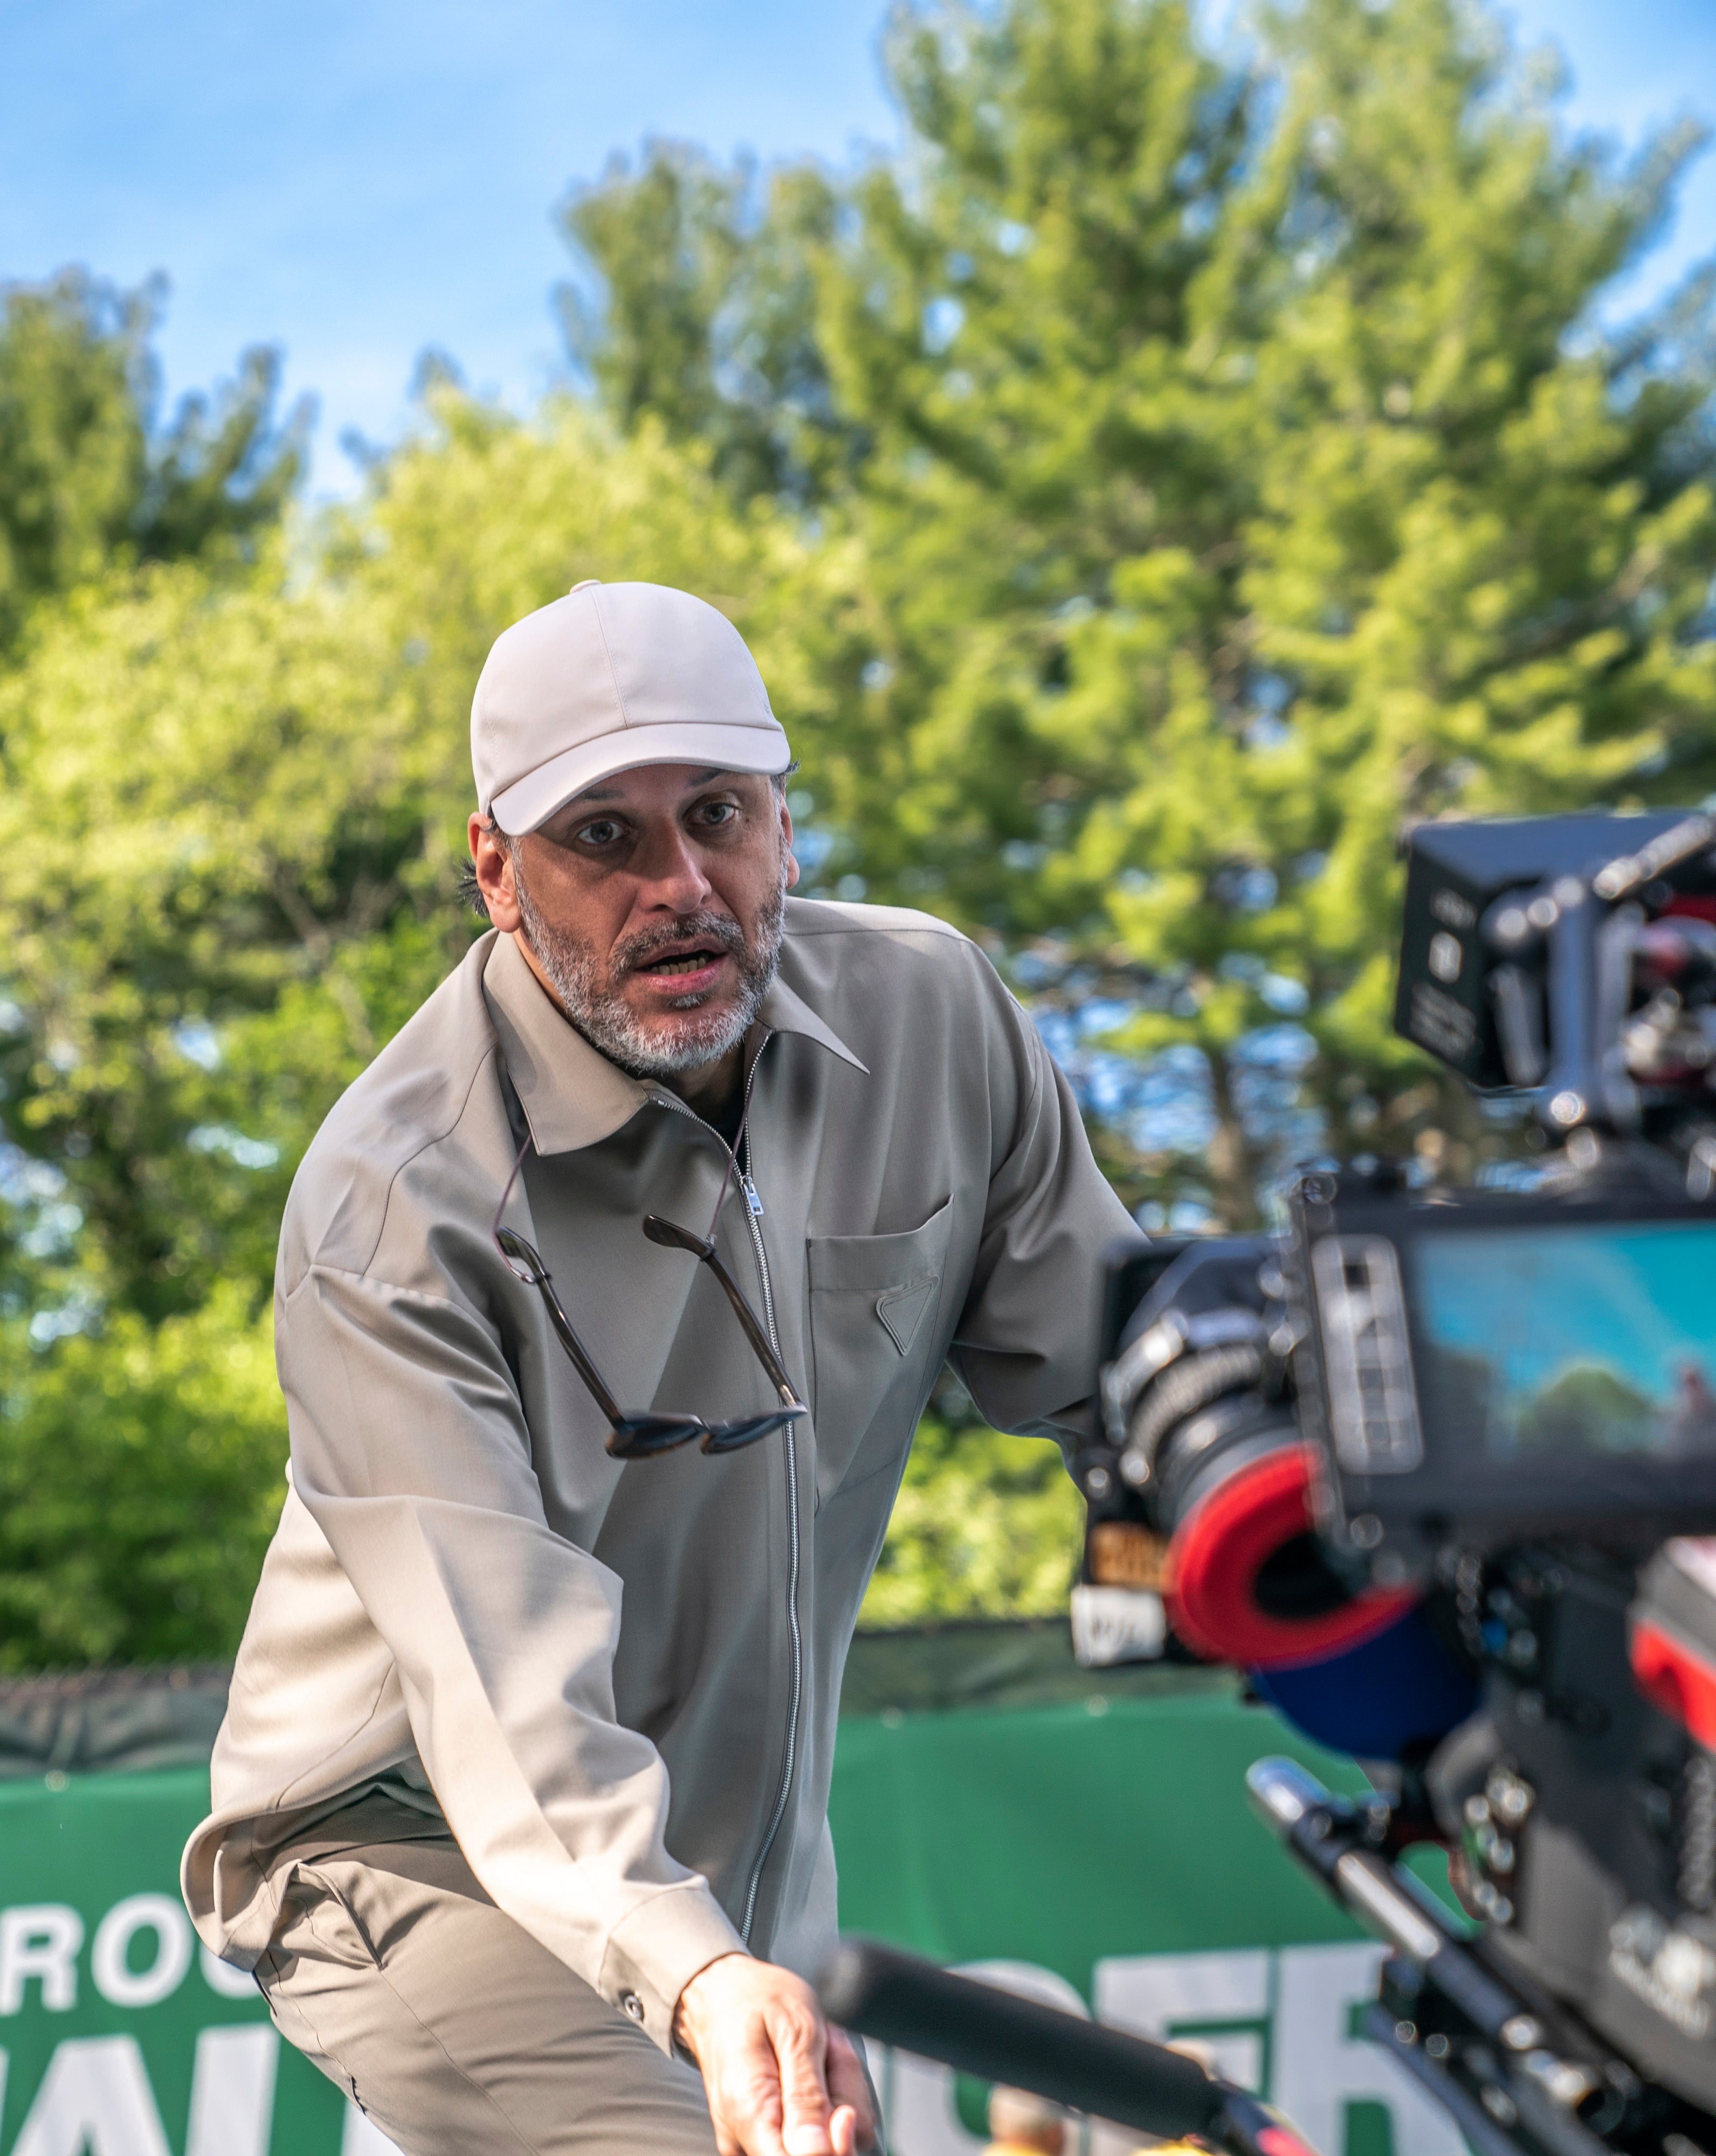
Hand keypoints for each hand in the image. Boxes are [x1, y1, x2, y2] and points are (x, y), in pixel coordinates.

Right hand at [673, 1952, 874, 2155]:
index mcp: (748, 2112)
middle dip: (843, 2100)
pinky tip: (816, 2063)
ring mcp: (753, 2140)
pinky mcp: (767, 2136)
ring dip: (839, 2091)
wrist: (721, 1992)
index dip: (836, 2145)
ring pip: (825, 2140)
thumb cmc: (756, 1999)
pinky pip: (816, 2130)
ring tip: (820, 2046)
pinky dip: (829, 2094)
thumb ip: (806, 2094)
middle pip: (821, 2151)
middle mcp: (744, 2138)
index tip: (845, 2110)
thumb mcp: (794, 2029)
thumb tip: (819, 2154)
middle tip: (831, 2047)